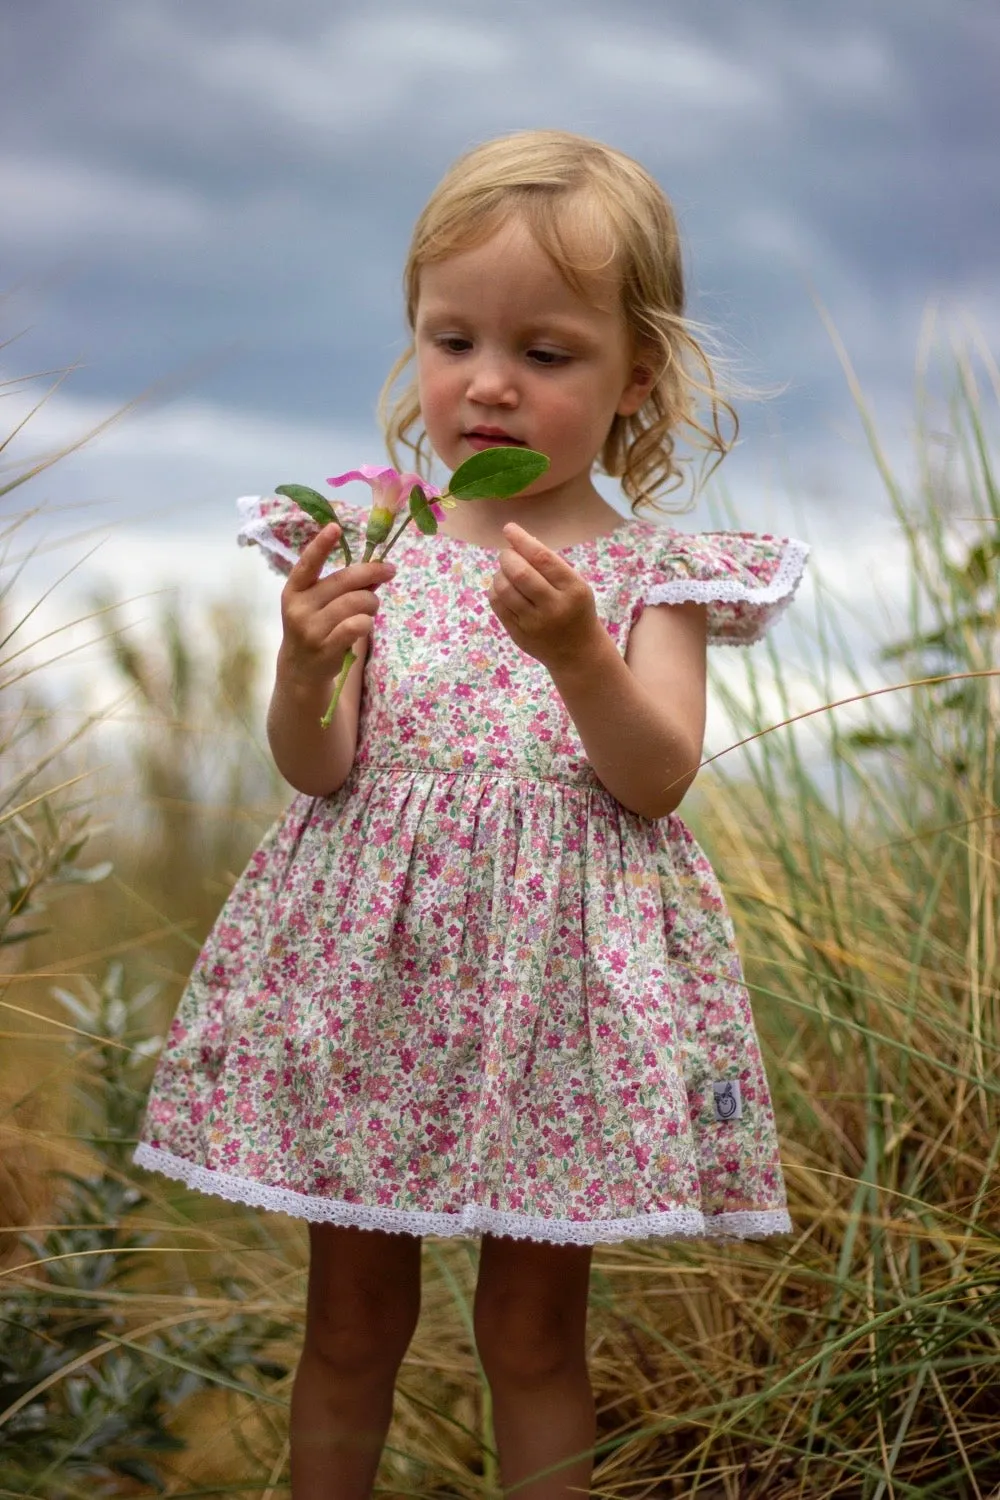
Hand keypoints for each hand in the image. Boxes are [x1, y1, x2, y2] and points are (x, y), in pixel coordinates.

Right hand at [278, 522, 395, 687]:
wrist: (301, 669)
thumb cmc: (315, 627)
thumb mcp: (317, 604)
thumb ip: (341, 586)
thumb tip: (375, 569)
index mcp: (294, 590)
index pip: (307, 563)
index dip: (321, 545)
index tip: (335, 527)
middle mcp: (299, 607)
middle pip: (344, 581)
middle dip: (372, 574)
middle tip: (389, 571)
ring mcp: (311, 629)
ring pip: (357, 602)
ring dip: (372, 602)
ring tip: (370, 608)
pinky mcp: (326, 648)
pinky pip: (358, 625)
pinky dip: (368, 622)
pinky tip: (364, 625)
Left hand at [487, 522, 602, 671]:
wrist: (578, 652)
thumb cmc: (575, 609)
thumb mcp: (575, 584)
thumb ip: (550, 565)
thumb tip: (517, 541)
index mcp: (573, 589)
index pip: (543, 558)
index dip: (522, 540)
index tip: (509, 528)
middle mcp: (554, 607)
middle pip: (519, 573)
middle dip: (507, 556)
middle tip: (507, 554)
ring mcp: (534, 623)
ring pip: (504, 588)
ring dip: (499, 573)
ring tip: (506, 571)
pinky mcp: (518, 634)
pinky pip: (498, 604)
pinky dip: (496, 589)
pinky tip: (504, 588)